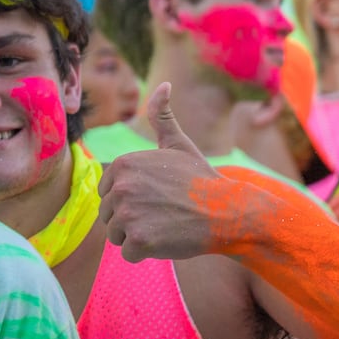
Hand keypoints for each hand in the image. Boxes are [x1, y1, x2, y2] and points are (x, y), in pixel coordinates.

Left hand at [98, 83, 220, 262]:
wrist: (230, 212)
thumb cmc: (202, 180)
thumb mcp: (179, 144)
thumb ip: (162, 117)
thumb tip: (164, 84)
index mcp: (123, 164)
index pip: (107, 193)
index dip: (130, 200)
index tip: (156, 197)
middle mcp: (121, 186)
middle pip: (109, 215)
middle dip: (132, 219)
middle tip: (163, 213)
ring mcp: (128, 213)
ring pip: (116, 235)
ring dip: (137, 237)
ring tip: (164, 225)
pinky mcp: (138, 239)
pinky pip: (128, 254)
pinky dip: (146, 253)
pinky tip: (167, 239)